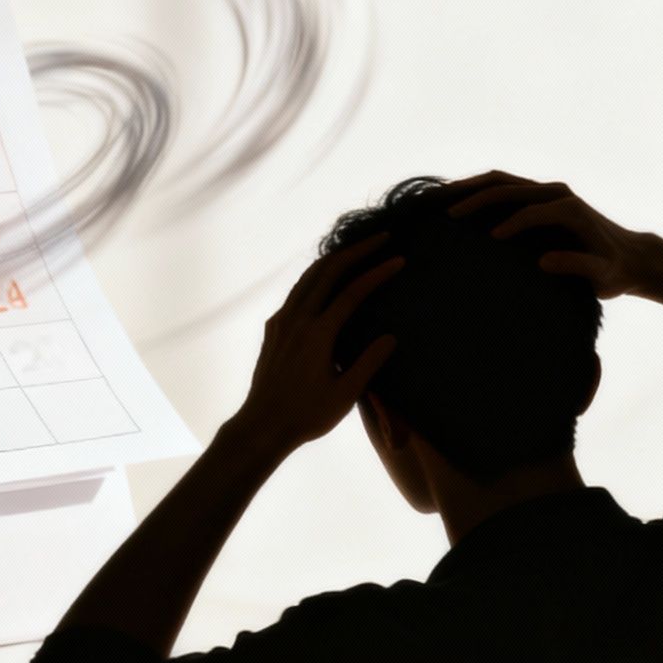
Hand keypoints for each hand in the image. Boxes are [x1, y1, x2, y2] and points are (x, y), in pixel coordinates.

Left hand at [227, 235, 402, 456]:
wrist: (263, 425)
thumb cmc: (307, 415)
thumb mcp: (345, 395)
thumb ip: (368, 363)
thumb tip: (390, 337)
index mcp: (318, 334)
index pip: (353, 292)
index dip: (377, 272)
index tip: (399, 259)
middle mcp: (297, 320)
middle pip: (328, 271)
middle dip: (356, 250)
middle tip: (382, 237)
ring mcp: (282, 321)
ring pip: (308, 276)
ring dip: (334, 258)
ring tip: (356, 249)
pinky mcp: (273, 328)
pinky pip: (296, 291)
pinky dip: (316, 276)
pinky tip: (325, 280)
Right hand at [445, 175, 659, 299]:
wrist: (630, 256)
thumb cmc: (614, 271)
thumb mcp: (602, 275)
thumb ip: (578, 267)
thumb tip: (544, 262)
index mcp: (571, 210)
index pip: (531, 212)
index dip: (510, 224)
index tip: (489, 239)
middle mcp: (559, 193)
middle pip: (509, 186)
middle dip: (477, 198)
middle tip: (448, 214)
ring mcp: (549, 191)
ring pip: (503, 180)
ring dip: (471, 187)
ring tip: (441, 198)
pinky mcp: (542, 196)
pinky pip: (505, 186)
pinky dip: (480, 190)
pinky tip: (457, 200)